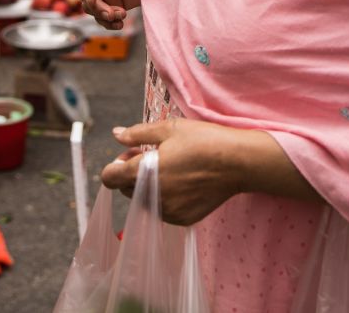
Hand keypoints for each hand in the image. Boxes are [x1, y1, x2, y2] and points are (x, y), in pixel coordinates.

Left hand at [101, 119, 246, 225]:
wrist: (237, 163)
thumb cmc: (203, 140)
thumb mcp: (169, 128)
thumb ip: (138, 133)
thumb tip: (116, 135)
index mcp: (144, 171)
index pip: (110, 178)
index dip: (116, 164)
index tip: (131, 155)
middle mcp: (152, 195)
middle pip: (126, 189)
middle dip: (132, 174)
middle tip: (154, 157)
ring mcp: (167, 211)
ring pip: (144, 201)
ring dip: (148, 187)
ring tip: (171, 170)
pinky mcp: (181, 219)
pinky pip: (162, 210)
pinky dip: (166, 199)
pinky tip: (183, 183)